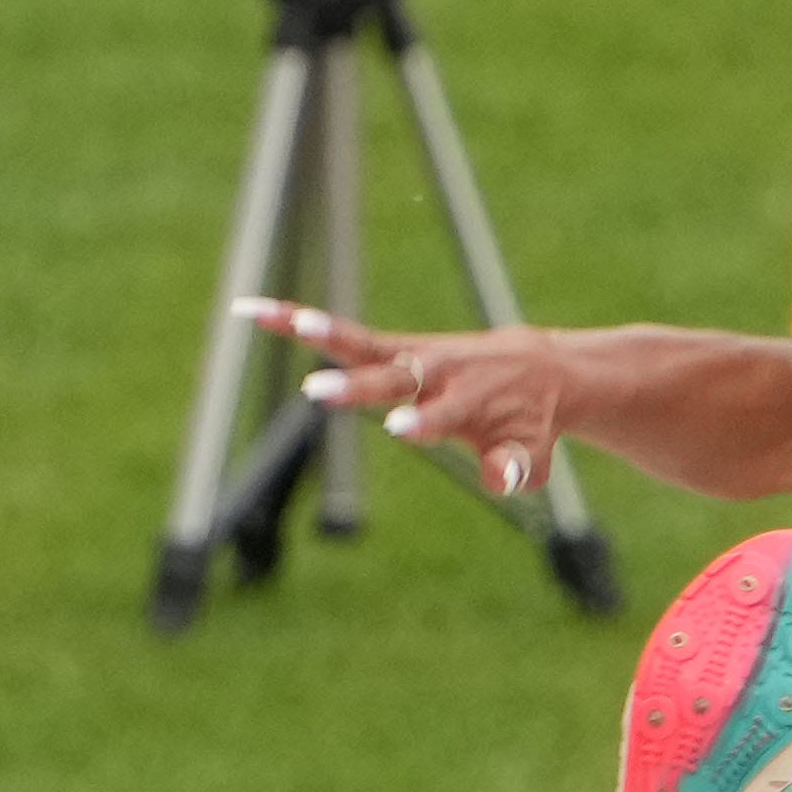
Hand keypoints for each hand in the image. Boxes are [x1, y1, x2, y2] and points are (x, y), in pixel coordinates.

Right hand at [232, 296, 562, 497]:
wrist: (538, 370)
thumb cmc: (529, 426)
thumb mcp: (532, 458)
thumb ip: (514, 469)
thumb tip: (500, 480)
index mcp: (472, 403)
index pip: (442, 415)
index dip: (422, 423)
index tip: (399, 429)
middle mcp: (438, 373)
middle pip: (393, 378)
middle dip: (357, 387)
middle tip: (317, 391)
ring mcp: (414, 357)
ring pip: (361, 344)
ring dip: (318, 332)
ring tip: (270, 319)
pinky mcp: (394, 349)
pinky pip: (347, 336)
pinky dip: (302, 322)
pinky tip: (254, 312)